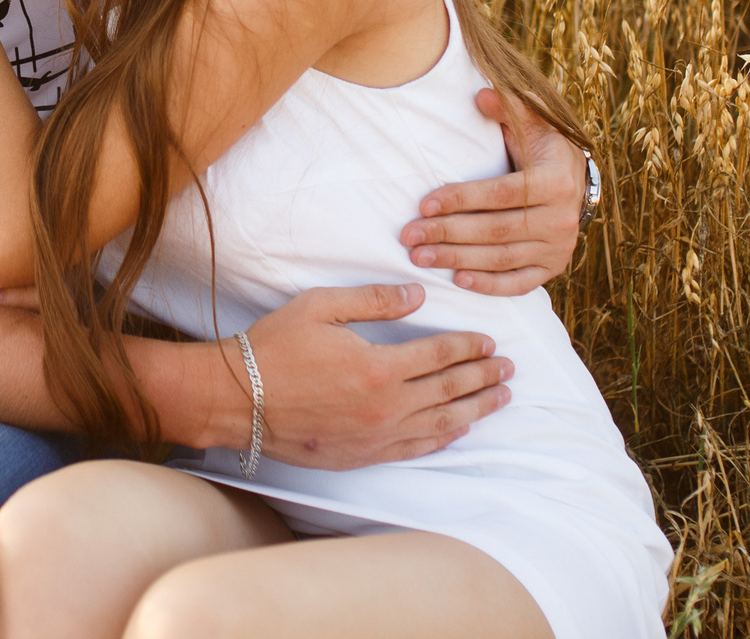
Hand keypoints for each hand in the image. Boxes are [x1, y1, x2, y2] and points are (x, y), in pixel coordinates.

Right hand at [238, 283, 511, 468]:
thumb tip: (418, 295)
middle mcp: (386, 407)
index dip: (468, 347)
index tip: (489, 342)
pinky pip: (417, 447)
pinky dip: (444, 437)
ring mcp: (377, 436)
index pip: (439, 355)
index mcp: (378, 367)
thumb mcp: (320, 306)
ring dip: (475, 409)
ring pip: (442, 423)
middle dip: (483, 377)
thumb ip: (374, 300)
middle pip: (449, 391)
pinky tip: (459, 429)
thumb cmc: (275, 347)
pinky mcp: (365, 454)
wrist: (240, 398)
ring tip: (500, 399)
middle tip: (509, 369)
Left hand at [399, 88, 583, 294]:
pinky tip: (457, 280)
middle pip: (495, 231)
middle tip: (409, 236)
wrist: (577, 179)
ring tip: (419, 257)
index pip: (499, 194)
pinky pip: (519, 283)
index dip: (460, 199)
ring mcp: (558, 248)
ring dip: (457, 260)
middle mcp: (561, 219)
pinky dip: (489, 285)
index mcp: (555, 181)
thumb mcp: (533, 120)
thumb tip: (480, 95)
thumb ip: (508, 106)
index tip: (423, 204)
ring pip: (501, 259)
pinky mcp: (553, 267)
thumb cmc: (543, 146)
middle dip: (448, 234)